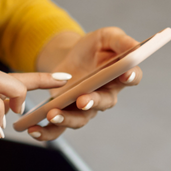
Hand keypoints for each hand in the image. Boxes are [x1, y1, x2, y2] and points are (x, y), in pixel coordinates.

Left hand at [29, 27, 140, 141]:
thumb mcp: (105, 37)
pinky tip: (34, 130)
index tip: (125, 75)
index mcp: (119, 75)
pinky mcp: (67, 114)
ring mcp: (86, 108)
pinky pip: (58, 129)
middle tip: (82, 100)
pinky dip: (47, 133)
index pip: (132, 77)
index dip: (130, 76)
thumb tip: (136, 47)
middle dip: (92, 102)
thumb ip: (120, 40)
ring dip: (66, 119)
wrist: (68, 58)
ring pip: (80, 119)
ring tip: (52, 114)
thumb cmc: (91, 48)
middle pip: (104, 103)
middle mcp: (105, 95)